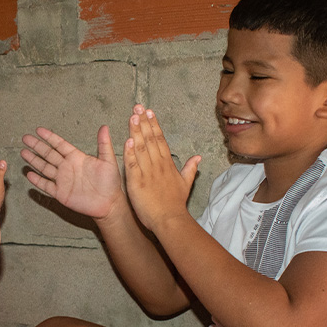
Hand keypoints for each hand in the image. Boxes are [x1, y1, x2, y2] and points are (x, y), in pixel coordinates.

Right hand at [21, 126, 123, 220]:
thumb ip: (104, 144)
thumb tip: (104, 127)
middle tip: (25, 138)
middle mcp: (67, 167)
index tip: (39, 130)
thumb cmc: (111, 183)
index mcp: (77, 158)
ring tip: (23, 152)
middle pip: (48, 154)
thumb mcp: (109, 161)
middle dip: (37, 146)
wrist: (108, 204)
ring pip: (45, 168)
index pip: (60, 145)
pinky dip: (37, 180)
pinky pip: (46, 185)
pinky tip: (29, 174)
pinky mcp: (61, 193)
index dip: (49, 137)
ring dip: (34, 160)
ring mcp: (63, 180)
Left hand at [123, 105, 200, 231]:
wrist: (169, 220)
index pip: (160, 139)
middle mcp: (158, 165)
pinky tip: (127, 140)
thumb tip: (198, 157)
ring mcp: (148, 173)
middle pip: (150, 139)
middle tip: (138, 107)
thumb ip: (190, 169)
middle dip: (143, 122)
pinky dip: (130, 153)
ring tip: (132, 117)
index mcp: (167, 164)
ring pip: (141, 148)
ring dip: (136, 132)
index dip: (154, 124)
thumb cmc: (175, 204)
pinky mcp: (137, 183)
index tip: (149, 111)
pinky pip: (133, 165)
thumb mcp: (185, 184)